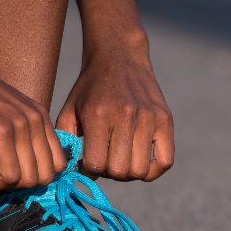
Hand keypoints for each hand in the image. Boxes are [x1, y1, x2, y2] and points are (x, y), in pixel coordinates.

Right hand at [0, 52, 64, 190]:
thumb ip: (17, 137)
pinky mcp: (1, 132)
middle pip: (46, 175)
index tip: (9, 169)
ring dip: (4, 184)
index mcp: (40, 115)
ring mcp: (21, 125)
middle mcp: (36, 119)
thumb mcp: (3, 113)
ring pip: (28, 179)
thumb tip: (17, 174)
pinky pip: (9, 175)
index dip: (34, 175)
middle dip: (20, 185)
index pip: (58, 162)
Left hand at [55, 50, 173, 180]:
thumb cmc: (90, 89)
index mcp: (98, 114)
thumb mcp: (69, 110)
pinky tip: (140, 162)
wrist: (119, 58)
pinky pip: (165, 162)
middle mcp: (126, 115)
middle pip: (119, 171)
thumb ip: (65, 141)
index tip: (87, 162)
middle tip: (105, 160)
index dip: (88, 170)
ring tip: (121, 159)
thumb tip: (70, 172)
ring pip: (140, 170)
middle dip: (109, 172)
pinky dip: (152, 171)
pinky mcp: (165, 120)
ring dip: (128, 173)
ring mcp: (149, 117)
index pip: (96, 164)